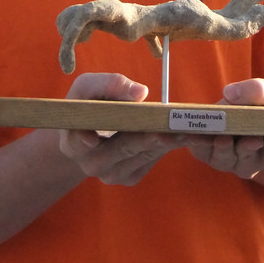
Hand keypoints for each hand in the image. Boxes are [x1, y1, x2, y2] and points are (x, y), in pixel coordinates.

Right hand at [58, 73, 180, 186]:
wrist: (88, 133)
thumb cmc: (87, 105)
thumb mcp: (88, 87)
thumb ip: (109, 85)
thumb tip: (140, 92)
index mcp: (72, 141)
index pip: (78, 142)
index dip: (85, 139)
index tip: (92, 138)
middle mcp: (90, 163)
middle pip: (122, 147)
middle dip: (148, 136)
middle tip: (173, 127)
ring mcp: (111, 174)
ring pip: (142, 154)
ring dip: (168, 141)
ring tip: (191, 130)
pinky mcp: (130, 177)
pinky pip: (152, 159)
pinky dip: (169, 145)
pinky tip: (187, 135)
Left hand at [183, 78, 263, 179]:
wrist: (245, 107)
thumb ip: (261, 91)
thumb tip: (232, 94)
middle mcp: (250, 160)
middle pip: (249, 159)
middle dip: (250, 149)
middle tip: (252, 140)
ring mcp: (227, 158)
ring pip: (225, 159)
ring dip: (224, 149)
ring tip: (223, 138)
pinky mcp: (206, 152)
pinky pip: (200, 150)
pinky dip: (194, 142)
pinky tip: (189, 134)